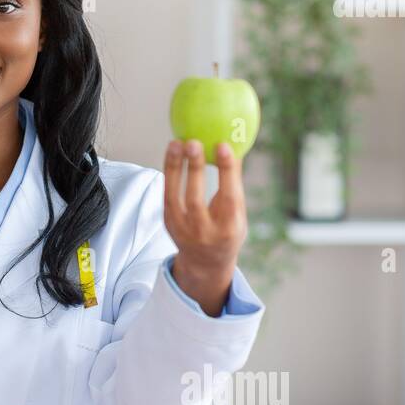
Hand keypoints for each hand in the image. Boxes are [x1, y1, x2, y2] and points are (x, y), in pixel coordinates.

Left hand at [163, 140, 246, 315]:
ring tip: (177, 142)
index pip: (228, 197)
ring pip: (174, 196)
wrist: (205, 262)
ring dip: (175, 167)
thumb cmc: (227, 229)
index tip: (223, 146)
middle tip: (194, 142)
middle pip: (195, 198)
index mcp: (228, 228)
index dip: (226, 171)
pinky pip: (166, 195)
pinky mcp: (168, 223)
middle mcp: (204, 232)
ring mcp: (182, 229)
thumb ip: (234, 185)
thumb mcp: (238, 214)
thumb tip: (233, 146)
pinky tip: (172, 153)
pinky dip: (169, 172)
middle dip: (194, 169)